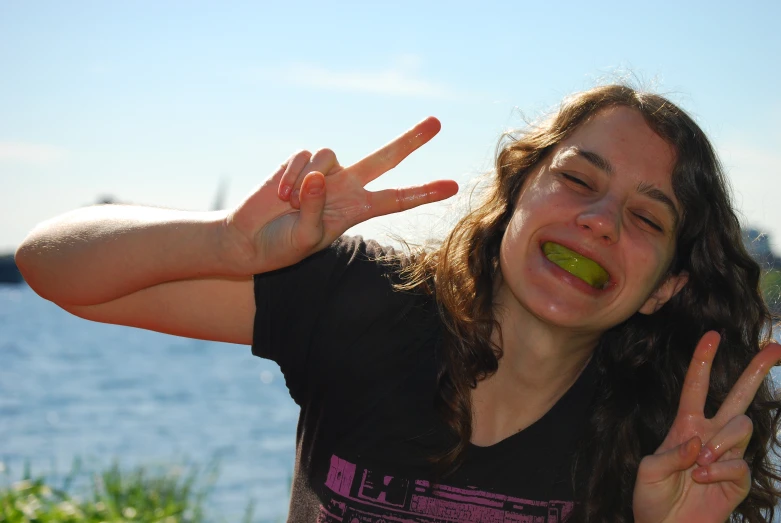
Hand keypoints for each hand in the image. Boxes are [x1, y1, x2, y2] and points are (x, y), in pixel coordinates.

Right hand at [222, 117, 457, 274]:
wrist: (249, 240)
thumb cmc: (283, 246)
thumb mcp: (306, 238)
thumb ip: (315, 210)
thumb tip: (318, 175)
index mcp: (357, 210)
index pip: (396, 200)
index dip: (424, 192)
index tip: (453, 186)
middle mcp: (346, 186)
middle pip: (384, 158)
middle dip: (409, 140)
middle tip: (437, 122)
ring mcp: (324, 172)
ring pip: (331, 155)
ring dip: (308, 181)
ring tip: (289, 204)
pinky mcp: (299, 162)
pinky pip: (304, 156)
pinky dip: (292, 175)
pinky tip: (280, 195)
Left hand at [633, 331, 780, 522]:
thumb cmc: (652, 499)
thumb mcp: (648, 471)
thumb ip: (670, 454)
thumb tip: (699, 442)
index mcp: (685, 426)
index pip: (697, 387)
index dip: (704, 361)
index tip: (712, 335)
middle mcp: (710, 435)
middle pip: (739, 397)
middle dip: (756, 371)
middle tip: (775, 348)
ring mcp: (726, 456)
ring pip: (742, 427)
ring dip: (721, 443)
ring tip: (700, 465)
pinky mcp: (738, 480)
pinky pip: (740, 464)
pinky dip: (720, 470)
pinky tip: (704, 480)